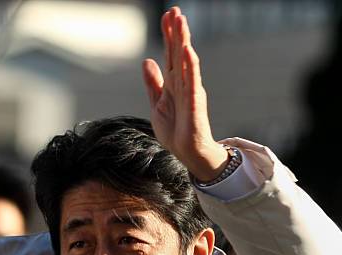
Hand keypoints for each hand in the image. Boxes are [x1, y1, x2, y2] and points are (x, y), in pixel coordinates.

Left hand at [142, 7, 227, 181]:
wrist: (186, 152)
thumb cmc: (175, 130)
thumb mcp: (157, 103)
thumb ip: (153, 83)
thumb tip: (147, 61)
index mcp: (173, 83)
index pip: (170, 54)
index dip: (168, 35)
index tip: (167, 15)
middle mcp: (183, 83)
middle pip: (178, 53)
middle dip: (177, 32)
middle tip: (175, 11)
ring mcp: (189, 92)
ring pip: (185, 63)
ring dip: (183, 42)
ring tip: (181, 22)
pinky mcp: (194, 104)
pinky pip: (192, 83)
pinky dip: (190, 67)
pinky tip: (188, 52)